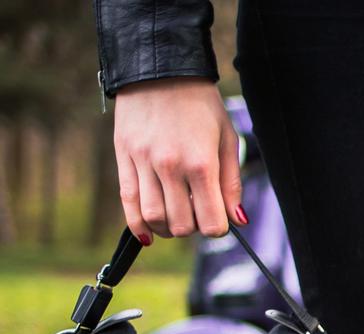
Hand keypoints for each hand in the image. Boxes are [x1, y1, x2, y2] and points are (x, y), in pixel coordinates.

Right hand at [113, 77, 247, 244]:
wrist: (160, 67)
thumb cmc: (200, 104)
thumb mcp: (226, 138)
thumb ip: (231, 183)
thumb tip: (238, 220)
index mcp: (201, 163)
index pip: (211, 223)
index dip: (218, 228)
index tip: (218, 219)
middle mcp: (171, 167)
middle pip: (182, 226)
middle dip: (193, 227)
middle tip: (196, 210)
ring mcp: (144, 163)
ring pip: (155, 219)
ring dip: (168, 228)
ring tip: (176, 214)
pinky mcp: (124, 159)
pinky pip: (128, 205)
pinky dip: (138, 226)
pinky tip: (149, 234)